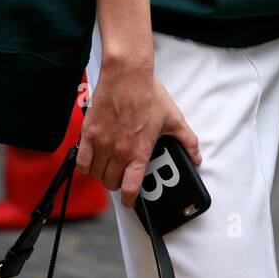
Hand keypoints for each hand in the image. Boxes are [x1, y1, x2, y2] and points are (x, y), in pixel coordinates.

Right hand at [77, 63, 202, 207]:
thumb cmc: (148, 94)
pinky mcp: (88, 134)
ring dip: (102, 175)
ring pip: (96, 174)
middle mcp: (119, 151)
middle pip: (111, 183)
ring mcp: (102, 143)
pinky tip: (93, 160)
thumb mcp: (174, 119)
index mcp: (140, 151)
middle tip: (122, 177)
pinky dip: (86, 165)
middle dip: (117, 184)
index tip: (131, 201)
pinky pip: (82, 162)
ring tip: (109, 167)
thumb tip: (196, 158)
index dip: (130, 200)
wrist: (127, 75)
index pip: (130, 187)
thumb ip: (187, 141)